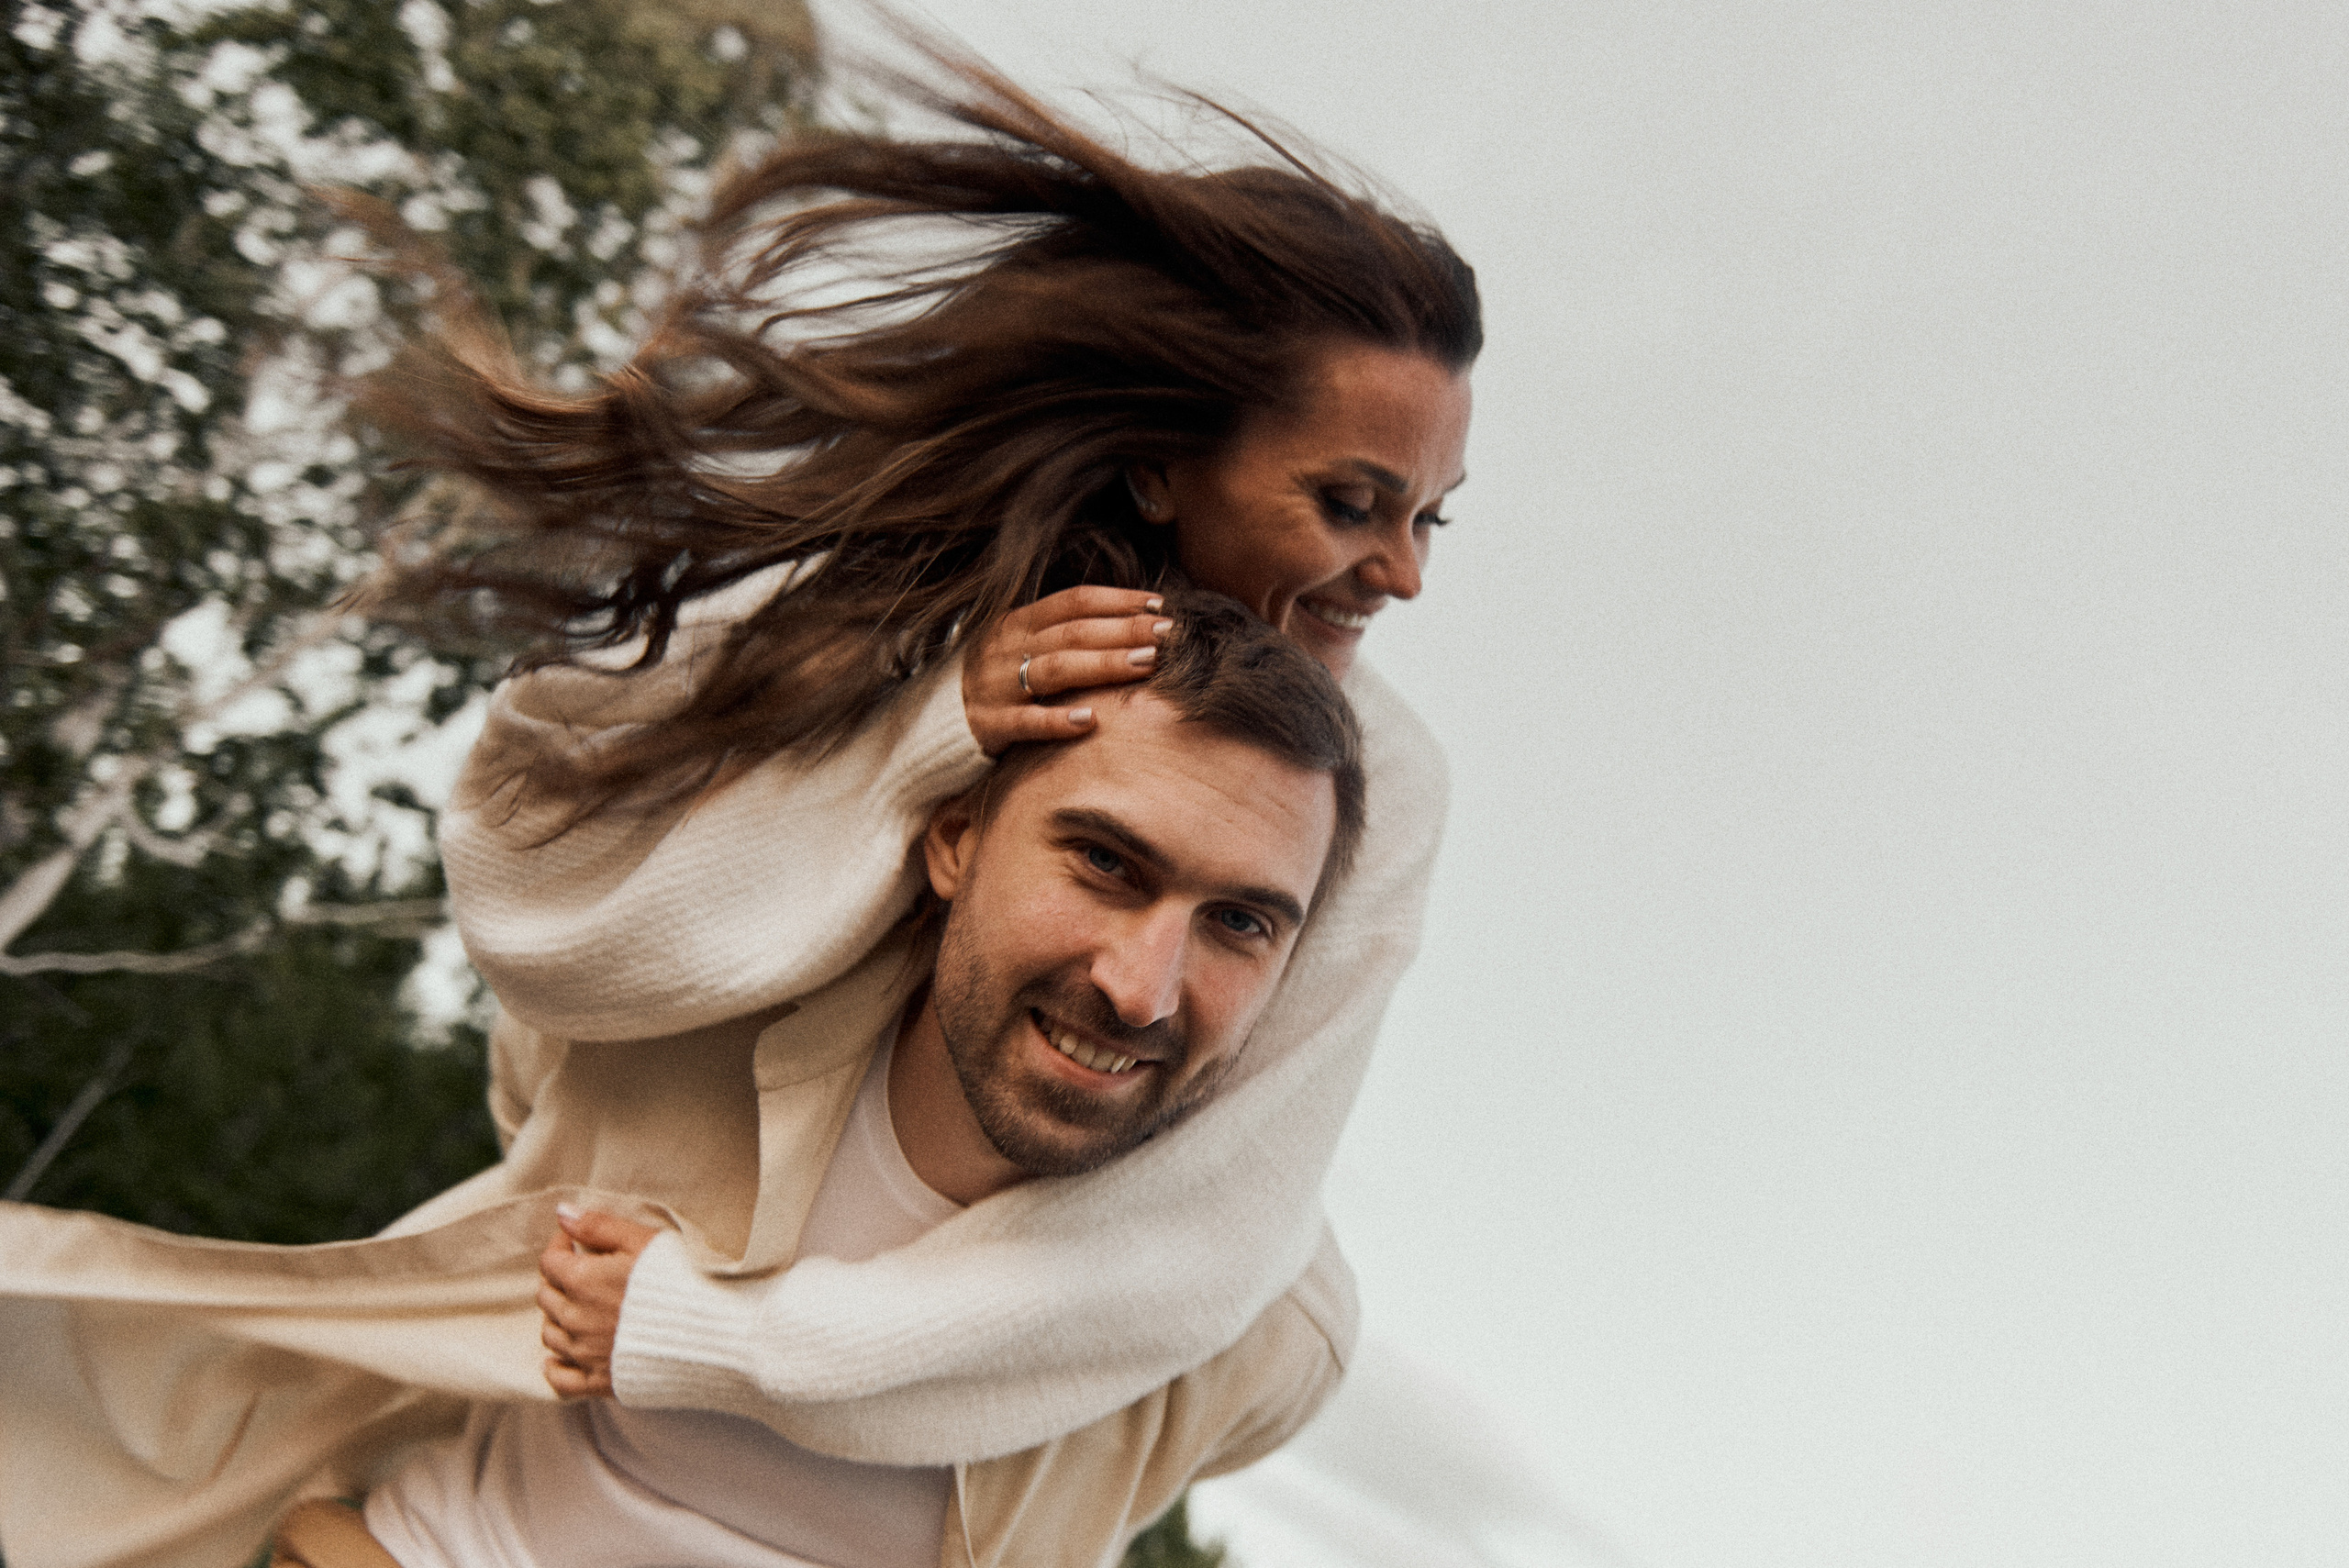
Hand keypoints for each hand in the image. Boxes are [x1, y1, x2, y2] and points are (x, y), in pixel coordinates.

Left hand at [538, 1206, 661, 1398]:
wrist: (710, 1332)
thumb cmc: (680, 1280)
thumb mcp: (642, 1240)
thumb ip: (598, 1226)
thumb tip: (562, 1213)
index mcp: (583, 1281)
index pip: (550, 1262)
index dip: (559, 1246)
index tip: (574, 1241)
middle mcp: (576, 1319)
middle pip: (546, 1297)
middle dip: (558, 1280)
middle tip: (581, 1271)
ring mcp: (586, 1354)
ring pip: (550, 1335)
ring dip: (557, 1318)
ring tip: (579, 1308)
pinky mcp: (601, 1381)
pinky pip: (560, 1380)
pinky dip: (555, 1367)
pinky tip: (560, 1357)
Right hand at [962, 587, 1171, 754]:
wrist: (933, 721)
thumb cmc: (996, 681)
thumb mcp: (1020, 646)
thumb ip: (1064, 633)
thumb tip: (1133, 620)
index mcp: (1017, 623)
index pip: (1073, 602)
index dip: (1117, 601)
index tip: (1159, 605)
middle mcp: (1006, 649)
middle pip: (1073, 633)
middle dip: (1124, 630)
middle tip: (1168, 633)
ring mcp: (996, 686)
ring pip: (1055, 670)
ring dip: (1103, 665)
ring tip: (1145, 663)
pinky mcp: (989, 725)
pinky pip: (1026, 722)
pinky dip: (1058, 720)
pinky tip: (1091, 721)